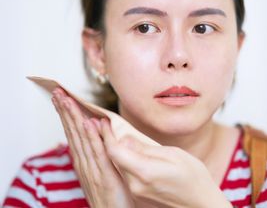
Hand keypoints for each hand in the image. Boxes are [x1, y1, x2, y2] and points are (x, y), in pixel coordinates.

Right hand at [52, 88, 134, 207]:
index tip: (61, 97)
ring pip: (81, 138)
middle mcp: (84, 162)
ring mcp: (92, 169)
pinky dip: (92, 137)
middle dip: (65, 111)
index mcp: (83, 159)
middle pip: (73, 131)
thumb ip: (96, 151)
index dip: (66, 114)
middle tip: (58, 92)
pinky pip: (98, 153)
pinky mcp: (104, 176)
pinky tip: (89, 122)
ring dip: (74, 118)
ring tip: (67, 100)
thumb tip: (94, 129)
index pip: (72, 131)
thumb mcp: (99, 170)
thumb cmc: (110, 194)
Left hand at [101, 120, 231, 207]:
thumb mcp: (172, 154)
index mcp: (145, 172)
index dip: (106, 135)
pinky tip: (121, 148)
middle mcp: (136, 184)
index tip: (102, 121)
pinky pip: (124, 173)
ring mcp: (136, 192)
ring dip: (112, 149)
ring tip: (107, 131)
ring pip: (117, 165)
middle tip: (100, 122)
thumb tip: (124, 140)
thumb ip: (145, 148)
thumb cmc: (192, 176)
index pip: (115, 152)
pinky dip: (120, 159)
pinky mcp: (138, 194)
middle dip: (106, 139)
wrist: (201, 203)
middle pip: (113, 158)